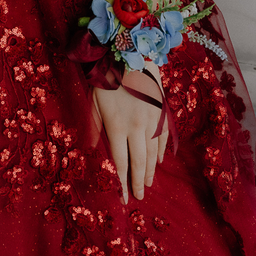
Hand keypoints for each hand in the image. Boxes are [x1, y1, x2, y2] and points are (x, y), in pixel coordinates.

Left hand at [91, 74, 167, 201]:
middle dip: (138, 182)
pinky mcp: (161, 114)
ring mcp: (152, 121)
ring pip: (153, 153)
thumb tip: (94, 150)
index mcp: (116, 126)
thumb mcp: (92, 104)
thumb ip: (94, 129)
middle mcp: (136, 127)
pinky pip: (162, 139)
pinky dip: (160, 153)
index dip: (122, 182)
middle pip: (139, 161)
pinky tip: (157, 162)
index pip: (120, 161)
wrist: (130, 56)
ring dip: (150, 170)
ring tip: (147, 183)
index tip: (123, 198)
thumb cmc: (105, 80)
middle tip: (140, 197)